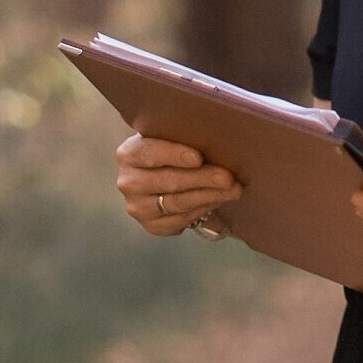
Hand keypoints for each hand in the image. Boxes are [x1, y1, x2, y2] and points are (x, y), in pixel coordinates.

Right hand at [115, 134, 242, 235]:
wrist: (163, 175)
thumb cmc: (173, 149)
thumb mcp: (172, 137)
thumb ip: (185, 137)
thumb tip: (217, 137)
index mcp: (129, 153)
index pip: (149, 153)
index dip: (174, 155)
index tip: (198, 158)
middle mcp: (128, 182)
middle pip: (169, 181)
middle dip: (202, 179)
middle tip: (228, 178)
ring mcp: (138, 207)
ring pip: (178, 203)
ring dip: (210, 196)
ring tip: (234, 190)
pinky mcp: (152, 226)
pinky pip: (181, 220)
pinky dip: (204, 210)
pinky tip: (220, 200)